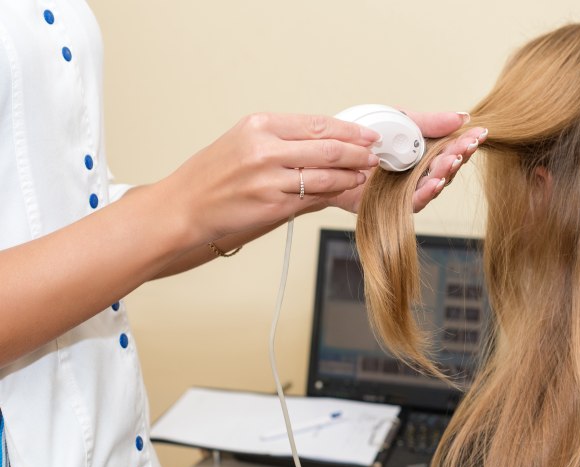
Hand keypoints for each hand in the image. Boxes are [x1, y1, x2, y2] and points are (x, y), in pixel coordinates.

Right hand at [162, 112, 379, 242]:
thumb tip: (326, 145)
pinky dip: (333, 194)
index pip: (316, 124)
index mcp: (260, 125)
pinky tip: (344, 191)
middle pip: (327, 148)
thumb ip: (285, 144)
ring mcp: (269, 178)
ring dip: (351, 176)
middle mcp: (265, 148)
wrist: (183, 207)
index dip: (348, 130)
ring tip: (364, 175)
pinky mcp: (272, 205)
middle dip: (358, 152)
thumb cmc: (212, 176)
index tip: (366, 135)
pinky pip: (312, 198)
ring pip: (325, 175)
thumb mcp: (244, 143)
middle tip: (374, 155)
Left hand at [330, 111, 486, 212]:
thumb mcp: (402, 121)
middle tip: (467, 146)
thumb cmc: (367, 137)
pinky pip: (414, 201)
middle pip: (447, 167)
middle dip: (459, 156)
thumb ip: (429, 122)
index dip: (466, 142)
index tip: (479, 133)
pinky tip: (435, 182)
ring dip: (445, 173)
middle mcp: (421, 171)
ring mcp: (409, 188)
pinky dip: (426, 192)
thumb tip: (462, 117)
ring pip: (435, 184)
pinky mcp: (395, 204)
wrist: (335, 154)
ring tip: (452, 161)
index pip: (452, 148)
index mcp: (425, 150)